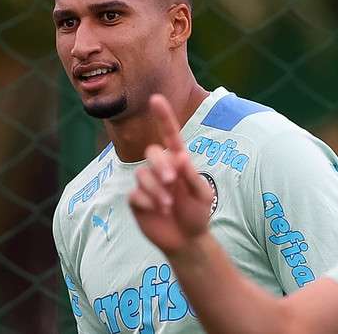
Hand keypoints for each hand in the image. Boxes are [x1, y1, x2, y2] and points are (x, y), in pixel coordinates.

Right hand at [129, 94, 213, 256]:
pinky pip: (134, 194)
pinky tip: (158, 211)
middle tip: (172, 181)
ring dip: (156, 189)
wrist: (187, 239)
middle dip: (160, 165)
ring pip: (142, 174)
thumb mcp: (203, 195)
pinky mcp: (136, 200)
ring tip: (168, 205)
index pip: (169, 135)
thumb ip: (192, 176)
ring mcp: (147, 183)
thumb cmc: (198, 213)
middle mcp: (161, 168)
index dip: (163, 117)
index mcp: (179, 161)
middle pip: (152, 152)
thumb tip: (181, 156)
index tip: (156, 99)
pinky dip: (147, 202)